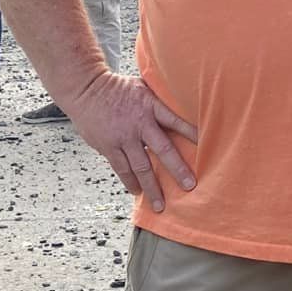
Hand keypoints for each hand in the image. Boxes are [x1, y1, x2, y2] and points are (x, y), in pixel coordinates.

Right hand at [65, 72, 198, 213]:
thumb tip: (183, 103)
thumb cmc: (117, 87)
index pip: (176, 121)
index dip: (192, 133)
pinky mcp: (108, 147)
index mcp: (150, 106)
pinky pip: (122, 169)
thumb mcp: (142, 86)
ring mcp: (123, 137)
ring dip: (151, 187)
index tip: (207, 147)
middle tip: (189, 186)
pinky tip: (137, 192)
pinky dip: (130, 182)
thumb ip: (159, 99)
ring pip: (141, 167)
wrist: (85, 89)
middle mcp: (139, 123)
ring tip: (160, 204)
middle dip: (177, 170)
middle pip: (163, 150)